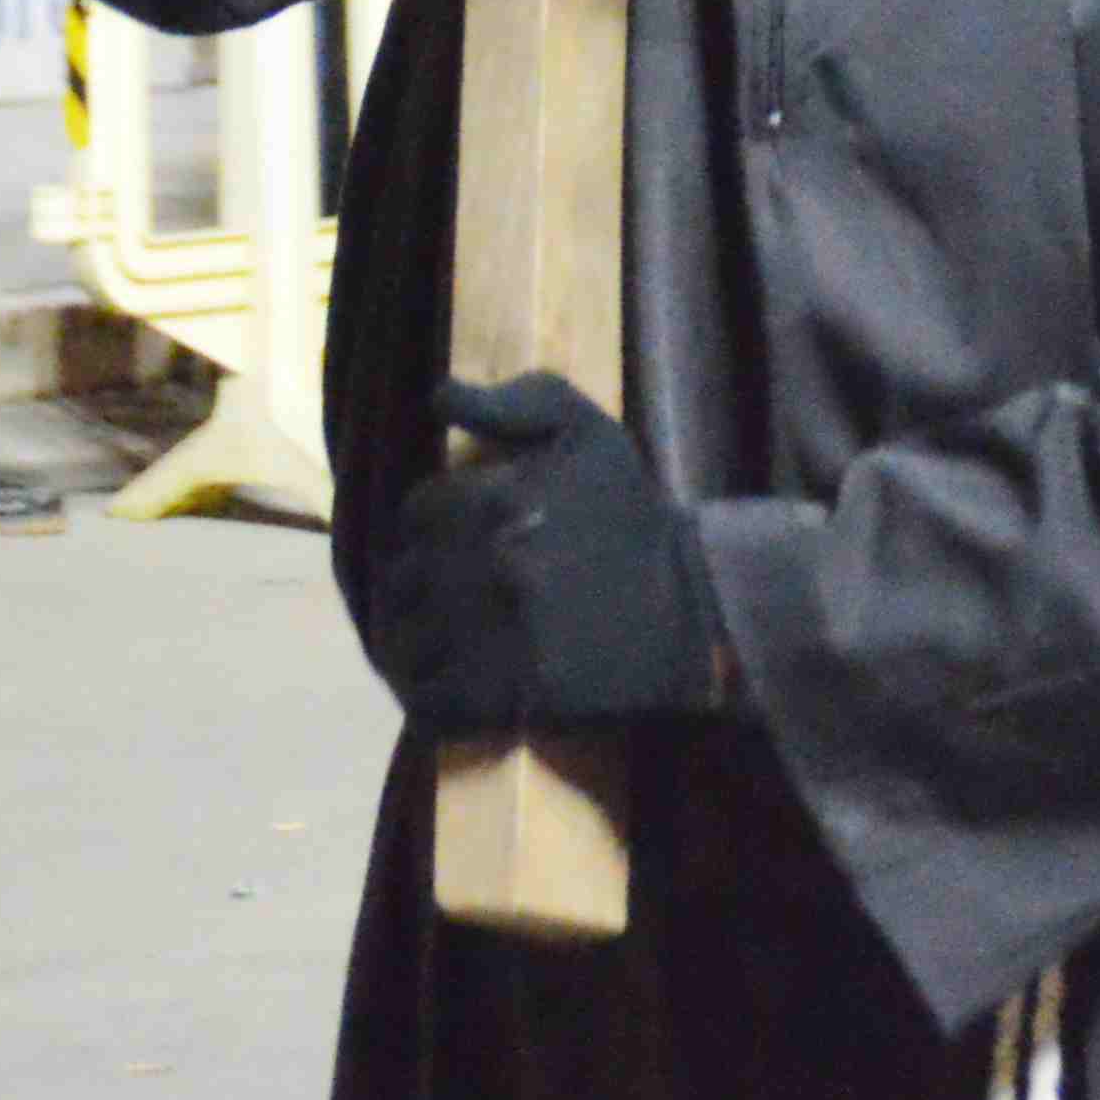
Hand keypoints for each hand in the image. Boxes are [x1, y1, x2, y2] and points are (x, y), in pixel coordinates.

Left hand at [361, 376, 723, 734]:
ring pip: (402, 645)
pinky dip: (431, 700)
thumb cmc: (637, 521)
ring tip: (437, 649)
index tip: (454, 545)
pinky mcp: (503, 699)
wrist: (697, 614)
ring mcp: (487, 636)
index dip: (431, 528)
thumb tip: (439, 395)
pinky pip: (430, 704)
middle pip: (401, 579)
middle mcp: (478, 566)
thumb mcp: (590, 434)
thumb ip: (516, 401)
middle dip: (416, 589)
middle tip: (445, 601)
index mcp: (490, 499)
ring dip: (411, 647)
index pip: (417, 512)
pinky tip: (451, 692)